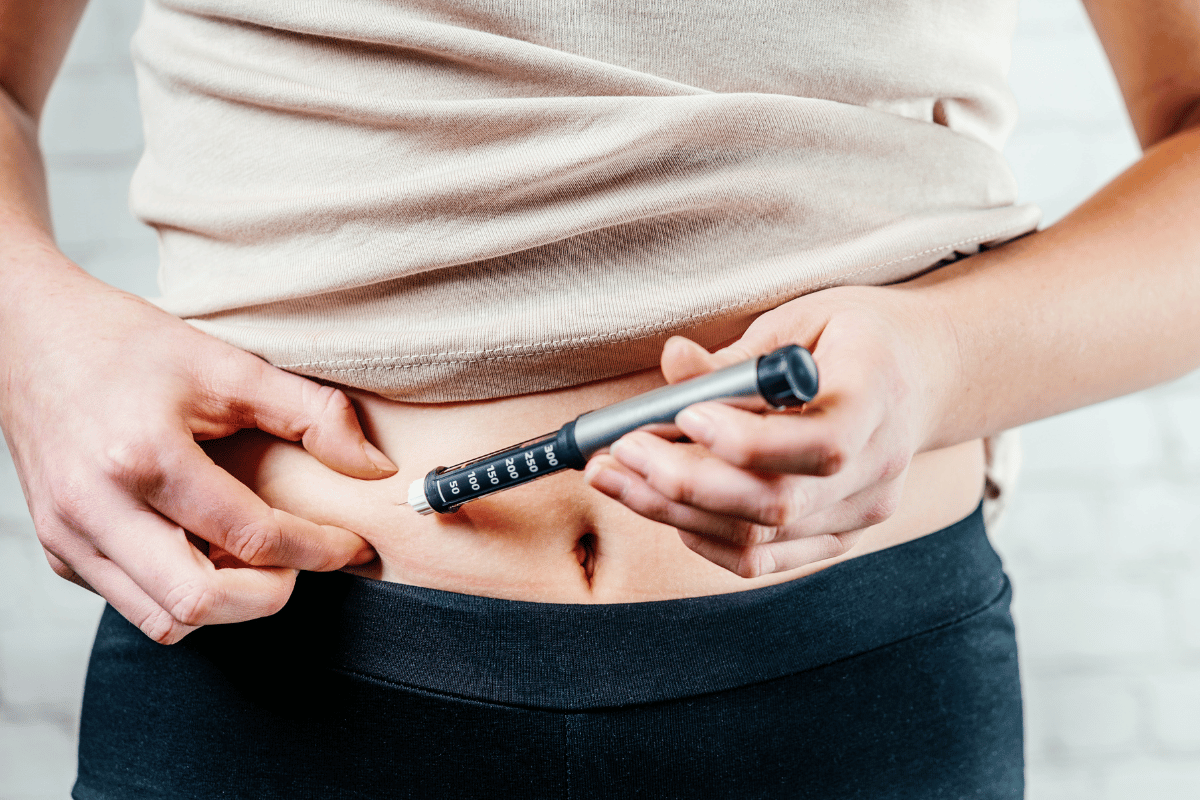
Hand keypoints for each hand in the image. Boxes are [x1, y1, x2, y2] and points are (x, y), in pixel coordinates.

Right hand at [0, 263, 396, 643]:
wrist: (26, 335)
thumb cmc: (126, 344)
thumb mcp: (227, 363)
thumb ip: (311, 412)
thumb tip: (374, 466)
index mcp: (142, 456)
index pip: (250, 536)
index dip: (317, 550)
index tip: (350, 546)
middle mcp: (96, 508)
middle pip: (200, 602)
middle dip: (270, 594)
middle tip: (302, 560)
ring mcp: (69, 536)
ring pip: (163, 620)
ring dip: (226, 604)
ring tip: (256, 557)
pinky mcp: (59, 550)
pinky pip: (133, 602)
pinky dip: (183, 593)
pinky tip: (208, 550)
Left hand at [584, 284, 957, 576]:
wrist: (925, 374)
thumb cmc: (857, 336)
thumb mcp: (804, 319)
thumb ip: (740, 355)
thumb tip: (672, 364)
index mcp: (879, 399)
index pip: (821, 443)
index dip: (746, 440)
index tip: (682, 415)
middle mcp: (878, 468)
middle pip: (777, 502)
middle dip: (682, 483)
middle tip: (617, 452)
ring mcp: (860, 512)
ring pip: (758, 538)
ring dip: (672, 511)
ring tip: (615, 476)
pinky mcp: (838, 537)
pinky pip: (761, 560)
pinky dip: (702, 537)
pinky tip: (661, 505)